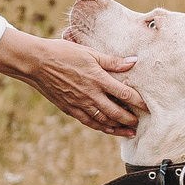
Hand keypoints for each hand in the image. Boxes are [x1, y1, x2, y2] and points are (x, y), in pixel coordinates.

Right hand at [0, 28, 144, 136]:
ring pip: (103, 121)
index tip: (148, 107)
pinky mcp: (70, 109)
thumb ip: (112, 61)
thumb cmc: (63, 53)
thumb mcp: (90, 53)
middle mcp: (91, 94)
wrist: (37, 63)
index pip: (125, 94)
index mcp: (98, 79)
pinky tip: (107, 129)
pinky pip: (89, 122)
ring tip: (128, 132)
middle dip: (130, 119)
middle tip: (140, 123)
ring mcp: (80, 104)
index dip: (138, 102)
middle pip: (116, 112)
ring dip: (117, 128)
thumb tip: (133, 61)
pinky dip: (100, 128)